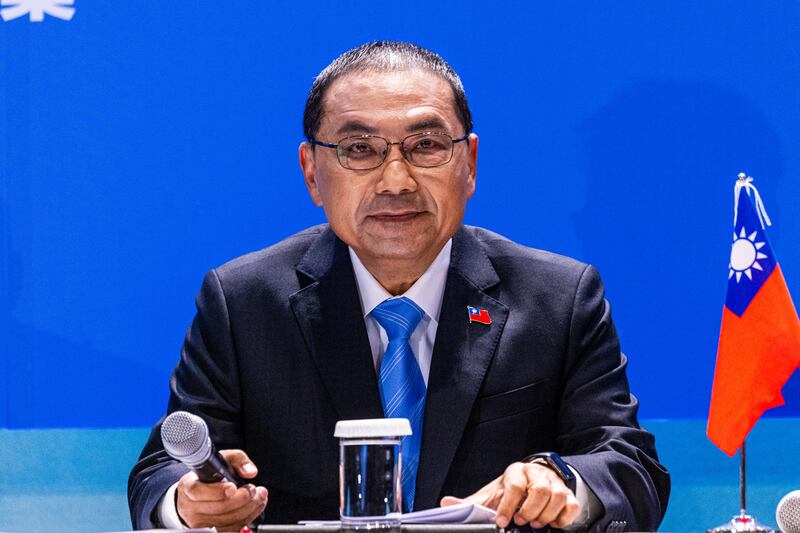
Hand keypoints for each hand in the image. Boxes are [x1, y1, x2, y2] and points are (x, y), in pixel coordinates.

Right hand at [176, 449, 267, 531]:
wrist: (195, 494)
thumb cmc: (209, 476)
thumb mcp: (221, 460)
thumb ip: (238, 459)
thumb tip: (250, 472)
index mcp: (188, 486)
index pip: (198, 491)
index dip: (217, 491)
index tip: (234, 487)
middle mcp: (191, 507)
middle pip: (218, 508)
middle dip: (242, 499)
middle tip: (254, 490)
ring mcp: (200, 522)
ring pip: (227, 520)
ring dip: (249, 509)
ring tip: (259, 497)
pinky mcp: (210, 531)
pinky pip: (231, 528)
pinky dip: (247, 518)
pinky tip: (255, 507)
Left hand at [441, 461, 579, 529]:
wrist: (532, 480)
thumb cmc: (509, 489)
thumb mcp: (490, 494)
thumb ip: (471, 502)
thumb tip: (446, 503)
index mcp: (515, 472)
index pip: (513, 485)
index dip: (508, 505)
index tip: (502, 521)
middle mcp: (536, 474)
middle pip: (540, 491)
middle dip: (530, 510)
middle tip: (522, 520)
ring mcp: (554, 483)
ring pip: (558, 497)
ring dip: (546, 514)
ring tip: (535, 523)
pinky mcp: (568, 493)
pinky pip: (571, 505)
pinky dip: (564, 518)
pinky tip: (553, 522)